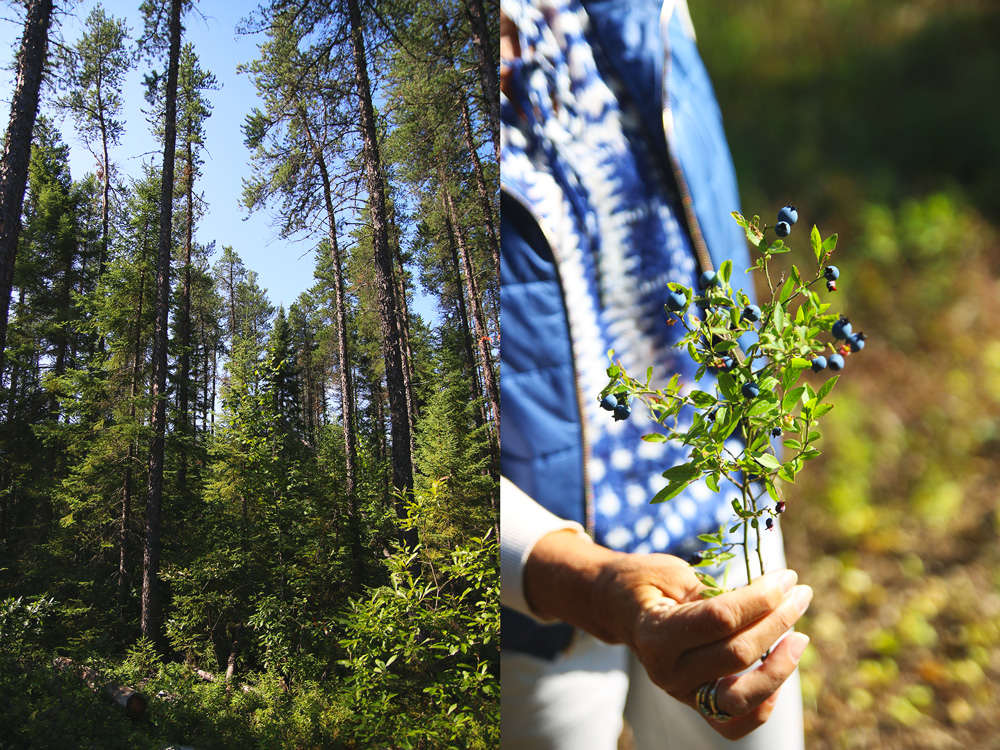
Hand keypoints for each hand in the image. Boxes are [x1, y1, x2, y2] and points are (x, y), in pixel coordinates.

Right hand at [523, 530, 810, 739]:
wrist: (618, 607)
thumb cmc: (646, 581)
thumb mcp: (674, 573)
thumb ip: (716, 592)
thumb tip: (769, 597)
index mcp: (656, 633)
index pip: (721, 619)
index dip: (761, 598)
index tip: (785, 577)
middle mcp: (666, 671)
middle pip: (738, 654)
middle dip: (778, 621)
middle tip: (799, 592)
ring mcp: (681, 693)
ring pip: (741, 697)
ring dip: (780, 667)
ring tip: (800, 636)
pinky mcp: (694, 703)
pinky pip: (734, 723)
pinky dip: (762, 705)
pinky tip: (777, 670)